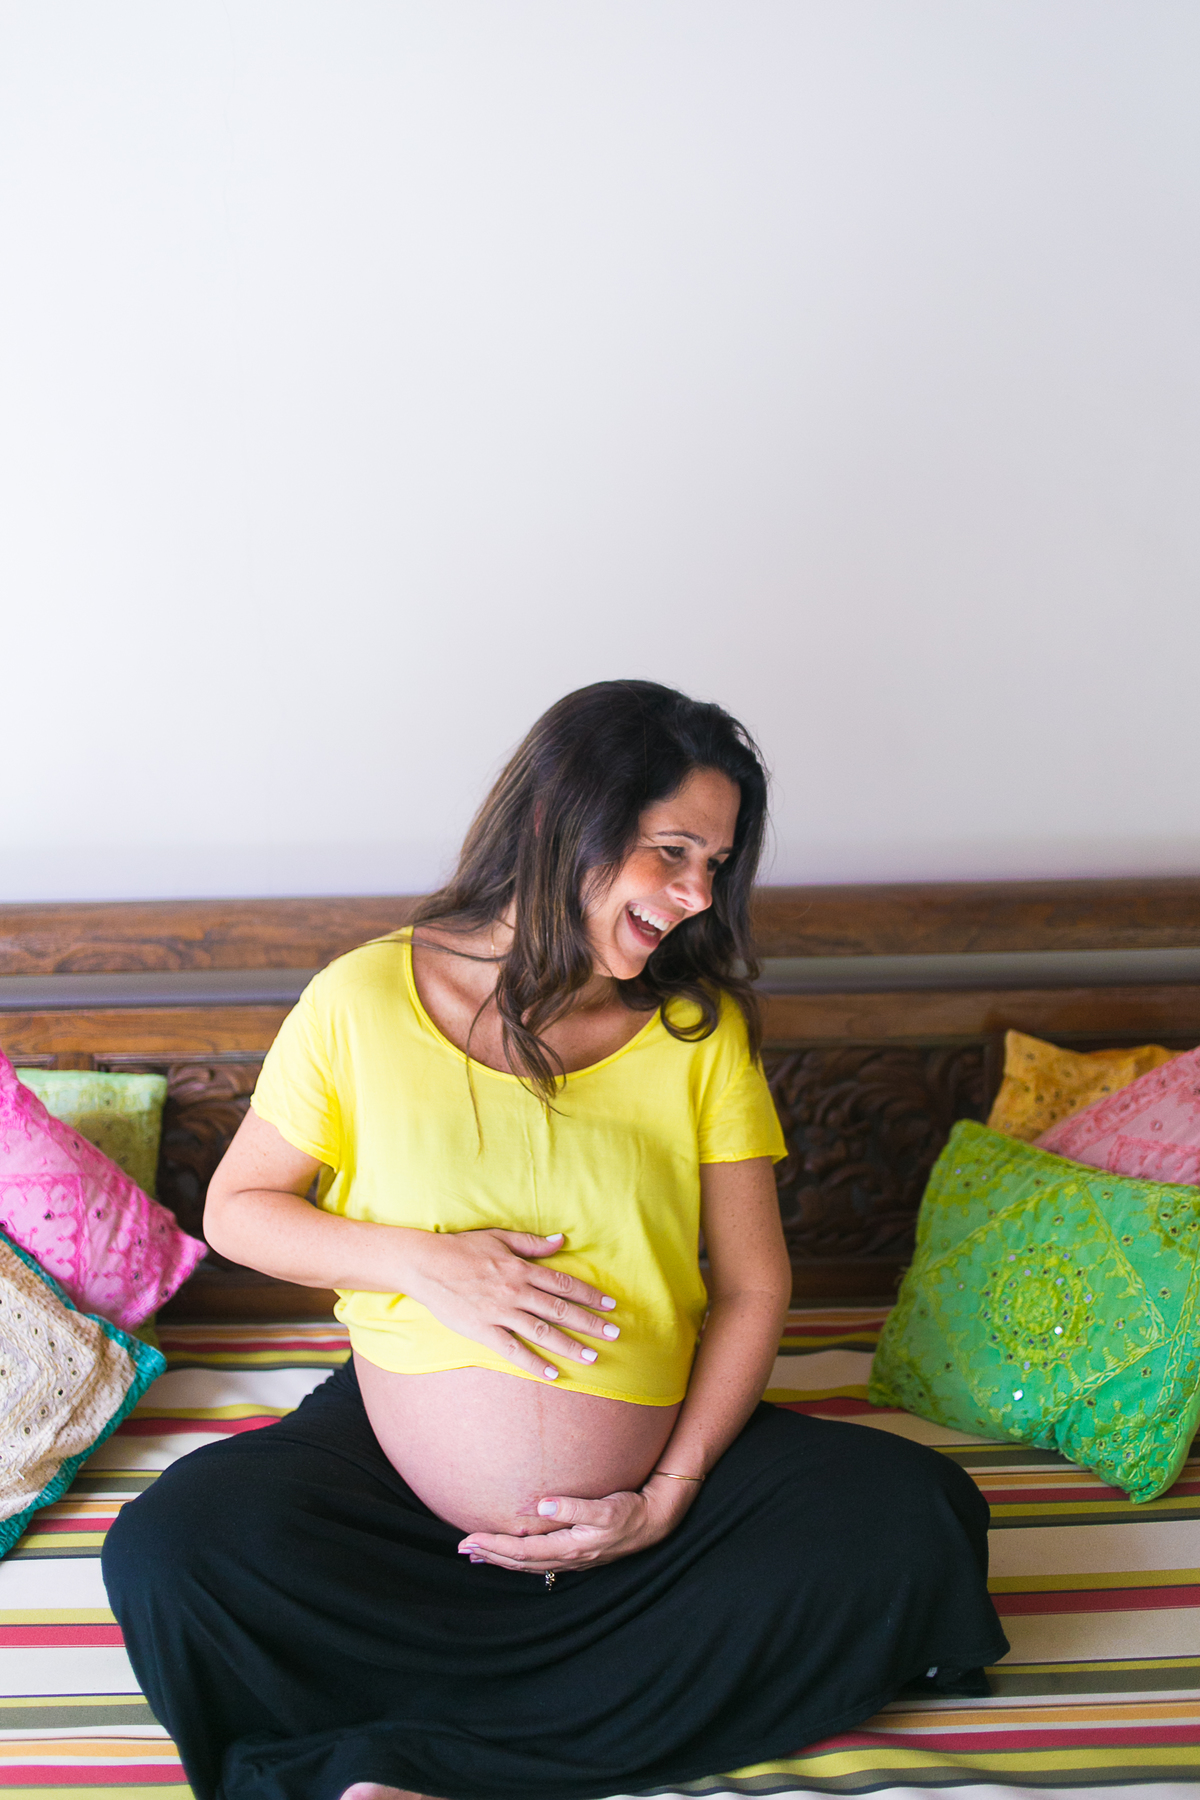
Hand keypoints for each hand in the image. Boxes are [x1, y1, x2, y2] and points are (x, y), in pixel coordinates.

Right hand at [402, 1228, 619, 1381]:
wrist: (425, 1264)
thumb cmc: (462, 1248)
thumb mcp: (500, 1237)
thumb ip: (532, 1243)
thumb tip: (562, 1240)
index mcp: (522, 1269)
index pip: (564, 1284)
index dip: (589, 1295)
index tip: (610, 1305)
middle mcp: (517, 1291)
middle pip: (561, 1309)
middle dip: (591, 1322)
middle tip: (614, 1333)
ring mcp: (501, 1312)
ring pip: (543, 1331)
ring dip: (570, 1345)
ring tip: (592, 1357)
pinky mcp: (483, 1330)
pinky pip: (513, 1349)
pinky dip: (534, 1363)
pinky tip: (552, 1374)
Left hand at [457, 1476, 694, 1572]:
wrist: (654, 1522)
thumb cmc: (630, 1512)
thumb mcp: (605, 1508)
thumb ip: (573, 1507)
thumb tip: (541, 1504)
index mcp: (570, 1547)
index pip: (522, 1550)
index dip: (494, 1547)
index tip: (469, 1540)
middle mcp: (567, 1557)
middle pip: (520, 1561)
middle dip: (490, 1555)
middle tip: (462, 1548)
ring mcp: (571, 1557)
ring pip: (528, 1563)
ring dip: (501, 1559)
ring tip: (477, 1554)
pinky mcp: (576, 1551)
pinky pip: (539, 1559)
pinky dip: (519, 1557)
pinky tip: (512, 1552)